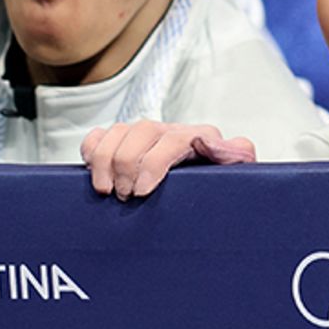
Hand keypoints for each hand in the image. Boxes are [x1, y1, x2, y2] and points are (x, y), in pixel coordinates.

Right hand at [80, 120, 255, 199]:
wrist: (210, 194)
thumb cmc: (221, 187)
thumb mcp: (237, 173)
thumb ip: (235, 154)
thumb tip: (211, 141)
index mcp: (199, 137)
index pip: (172, 139)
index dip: (152, 163)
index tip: (142, 191)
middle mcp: (170, 132)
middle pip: (140, 131)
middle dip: (126, 165)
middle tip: (125, 197)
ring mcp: (145, 136)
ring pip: (117, 132)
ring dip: (105, 161)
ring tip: (107, 190)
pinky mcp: (124, 142)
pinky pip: (100, 136)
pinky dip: (91, 151)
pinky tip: (94, 173)